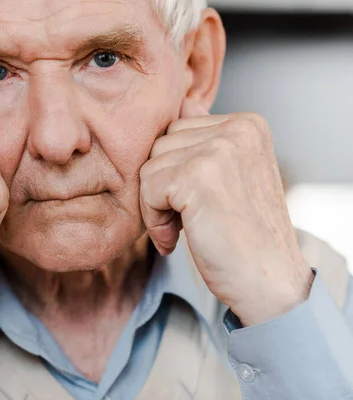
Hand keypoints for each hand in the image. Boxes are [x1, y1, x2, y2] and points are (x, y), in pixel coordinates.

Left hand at [140, 99, 312, 325]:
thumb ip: (206, 139)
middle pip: (160, 145)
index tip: (194, 203)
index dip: (176, 171)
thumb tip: (182, 104)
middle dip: (163, 186)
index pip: (178, 130)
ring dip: (156, 205)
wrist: (268, 281)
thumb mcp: (232, 175)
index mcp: (247, 124)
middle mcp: (237, 128)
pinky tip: (176, 239)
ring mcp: (218, 149)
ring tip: (185, 230)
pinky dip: (153, 219)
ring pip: (149, 166)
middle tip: (187, 220)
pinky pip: (147, 188)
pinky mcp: (197, 176)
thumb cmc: (245, 234)